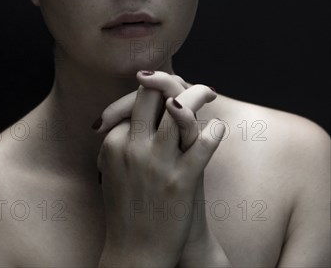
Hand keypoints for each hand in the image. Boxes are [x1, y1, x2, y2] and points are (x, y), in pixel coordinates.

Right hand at [96, 71, 224, 267]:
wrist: (136, 255)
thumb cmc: (128, 208)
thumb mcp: (116, 167)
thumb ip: (127, 138)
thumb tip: (148, 109)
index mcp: (114, 142)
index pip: (137, 100)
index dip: (156, 91)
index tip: (173, 92)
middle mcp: (132, 147)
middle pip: (152, 95)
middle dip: (173, 82)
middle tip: (194, 85)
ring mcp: (156, 163)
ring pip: (179, 110)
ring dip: (198, 94)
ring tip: (210, 93)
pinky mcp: (181, 181)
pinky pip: (204, 143)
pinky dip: (215, 130)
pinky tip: (218, 127)